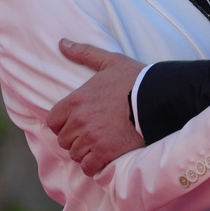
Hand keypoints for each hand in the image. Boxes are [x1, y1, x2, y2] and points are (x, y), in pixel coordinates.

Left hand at [46, 39, 145, 176]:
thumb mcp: (110, 61)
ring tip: (97, 146)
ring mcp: (91, 138)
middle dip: (74, 139)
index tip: (74, 123)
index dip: (62, 124)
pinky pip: (88, 167)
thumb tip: (62, 43)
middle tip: (89, 134)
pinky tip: (102, 158)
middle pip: (63, 140)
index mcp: (76, 100)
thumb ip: (84, 53)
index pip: (52, 121)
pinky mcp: (105, 153)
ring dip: (84, 152)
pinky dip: (93, 165)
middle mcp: (79, 121)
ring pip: (75, 154)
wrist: (157, 99)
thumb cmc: (135, 79)